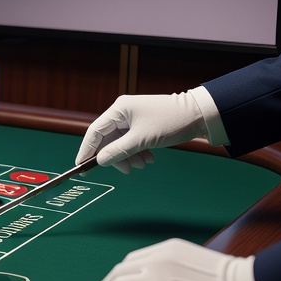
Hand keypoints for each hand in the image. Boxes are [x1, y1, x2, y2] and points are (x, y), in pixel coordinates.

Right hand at [75, 91, 205, 173]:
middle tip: (125, 170)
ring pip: (121, 142)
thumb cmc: (170, 122)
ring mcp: (134, 118)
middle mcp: (123, 112)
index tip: (80, 166)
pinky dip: (137, 152)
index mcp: (119, 109)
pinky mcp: (144, 125)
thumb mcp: (142, 139)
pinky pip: (133, 141)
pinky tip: (148, 158)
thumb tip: (100, 161)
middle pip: (108, 139)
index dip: (86, 149)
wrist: (200, 114)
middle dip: (115, 156)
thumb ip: (118, 151)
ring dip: (129, 156)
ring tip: (142, 164)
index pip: (95, 131)